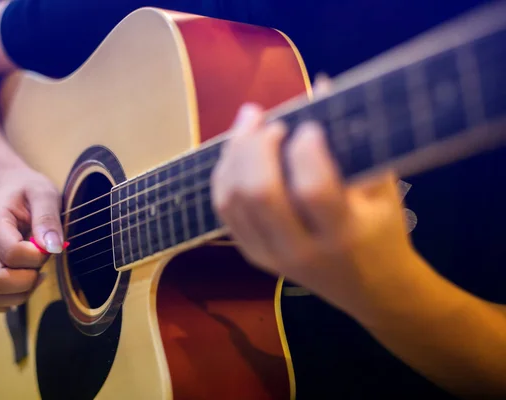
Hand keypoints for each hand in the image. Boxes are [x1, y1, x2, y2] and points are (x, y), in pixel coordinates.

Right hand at [0, 167, 63, 311]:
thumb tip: (54, 248)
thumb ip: (48, 219)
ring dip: (21, 292)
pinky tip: (28, 281)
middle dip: (28, 279)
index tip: (48, 245)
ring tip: (36, 273)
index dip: (37, 256)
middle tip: (42, 262)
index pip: (12, 254)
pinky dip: (11, 299)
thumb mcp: (44, 193)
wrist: (9, 188)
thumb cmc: (28, 191)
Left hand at [211, 82, 416, 311]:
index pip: (312, 189)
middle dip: (257, 145)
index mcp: (342, 234)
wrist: (370, 289)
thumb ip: (356, 141)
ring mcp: (271, 255)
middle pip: (259, 192)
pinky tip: (237, 150)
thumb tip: (323, 84)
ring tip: (251, 123)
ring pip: (233, 199)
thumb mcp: (383, 189)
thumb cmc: (383, 232)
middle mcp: (300, 249)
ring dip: (235, 153)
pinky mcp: (253, 255)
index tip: (310, 125)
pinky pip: (224, 209)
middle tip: (270, 121)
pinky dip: (225, 173)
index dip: (305, 149)